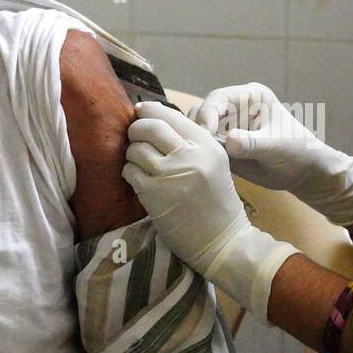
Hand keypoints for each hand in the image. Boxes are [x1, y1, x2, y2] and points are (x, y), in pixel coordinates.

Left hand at [122, 101, 297, 319]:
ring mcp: (170, 173)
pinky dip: (129, 173)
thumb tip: (154, 121)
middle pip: (149, 127)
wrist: (223, 241)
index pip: (170, 115)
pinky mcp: (154, 193)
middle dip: (136, 129)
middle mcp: (189, 154)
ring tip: (139, 163)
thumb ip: (189, 142)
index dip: (149, 111)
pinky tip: (138, 180)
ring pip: (136, 149)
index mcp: (206, 144)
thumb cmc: (217, 202)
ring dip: (131, 154)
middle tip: (134, 137)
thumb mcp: (213, 163)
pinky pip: (130, 171)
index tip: (140, 113)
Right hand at [189, 82, 352, 225]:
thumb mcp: (277, 146)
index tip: (205, 133)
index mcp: (250, 96)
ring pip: (198, 128)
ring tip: (196, 157)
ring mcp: (227, 128)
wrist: (305, 174)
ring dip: (194, 140)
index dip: (208, 113)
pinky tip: (199, 164)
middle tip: (196, 148)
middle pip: (202, 110)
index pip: (219, 98)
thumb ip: (253, 143)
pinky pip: (203, 147)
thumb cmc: (298, 151)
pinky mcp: (223, 146)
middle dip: (196, 127)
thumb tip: (229, 142)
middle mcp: (234, 109)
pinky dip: (198, 153)